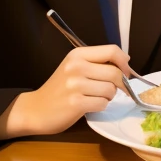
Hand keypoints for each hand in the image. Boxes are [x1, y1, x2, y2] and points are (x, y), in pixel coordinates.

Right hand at [0, 45, 131, 140]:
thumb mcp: (74, 67)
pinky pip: (103, 103)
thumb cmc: (59, 89)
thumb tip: (125, 63)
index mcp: (78, 55)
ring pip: (110, 89)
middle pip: (115, 72)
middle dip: (120, 83)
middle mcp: (76, 67)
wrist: (34, 110)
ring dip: (109, 96)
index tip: (126, 71)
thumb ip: (96, 63)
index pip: (112, 51)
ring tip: (97, 97)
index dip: (124, 61)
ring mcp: (75, 85)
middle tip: (114, 89)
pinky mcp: (76, 103)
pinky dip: (101, 106)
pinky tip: (90, 105)